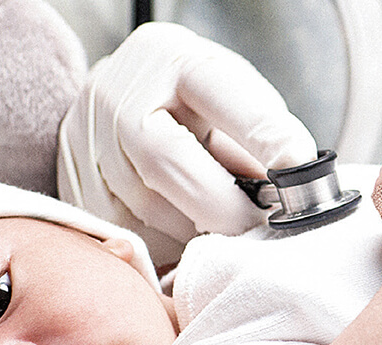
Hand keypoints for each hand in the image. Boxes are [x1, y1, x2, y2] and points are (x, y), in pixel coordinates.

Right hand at [57, 22, 317, 266]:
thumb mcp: (225, 96)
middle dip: (226, 208)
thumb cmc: (187, 101)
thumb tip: (295, 190)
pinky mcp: (79, 194)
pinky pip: (132, 238)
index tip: (302, 175)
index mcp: (169, 59)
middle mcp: (119, 97)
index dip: (267, 139)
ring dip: (200, 234)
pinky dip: (172, 248)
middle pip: (169, 164)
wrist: (111, 101)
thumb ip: (257, 135)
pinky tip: (191, 239)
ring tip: (228, 232)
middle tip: (263, 228)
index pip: (224, 97)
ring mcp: (88, 147)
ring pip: (149, 212)